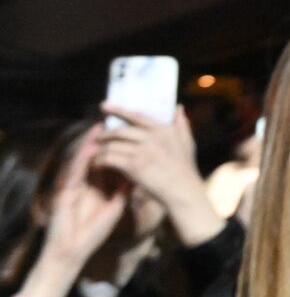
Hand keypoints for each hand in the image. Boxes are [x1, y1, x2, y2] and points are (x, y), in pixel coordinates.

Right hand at [19, 125, 129, 296]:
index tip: (132, 130)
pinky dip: (81, 159)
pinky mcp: (64, 191)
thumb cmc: (93, 231)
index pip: (108, 159)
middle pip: (96, 155)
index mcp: (97, 183)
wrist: (73, 249)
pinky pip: (74, 172)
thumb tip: (140, 170)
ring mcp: (74, 184)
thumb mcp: (115, 206)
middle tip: (116, 119)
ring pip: (83, 159)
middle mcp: (85, 180)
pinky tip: (89, 148)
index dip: (119, 145)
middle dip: (105, 138)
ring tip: (102, 125)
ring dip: (91, 142)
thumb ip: (125, 188)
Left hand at [96, 105, 223, 246]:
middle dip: (105, 133)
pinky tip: (98, 164)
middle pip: (121, 130)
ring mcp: (144, 151)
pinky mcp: (135, 166)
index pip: (137, 115)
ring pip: (113, 145)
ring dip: (100, 149)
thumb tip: (178, 107)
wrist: (183, 191)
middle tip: (97, 137)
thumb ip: (182, 124)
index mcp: (164, 130)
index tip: (104, 105)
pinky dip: (101, 160)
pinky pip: (111, 158)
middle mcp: (153, 138)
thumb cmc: (185, 168)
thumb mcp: (187, 142)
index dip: (119, 110)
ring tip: (95, 153)